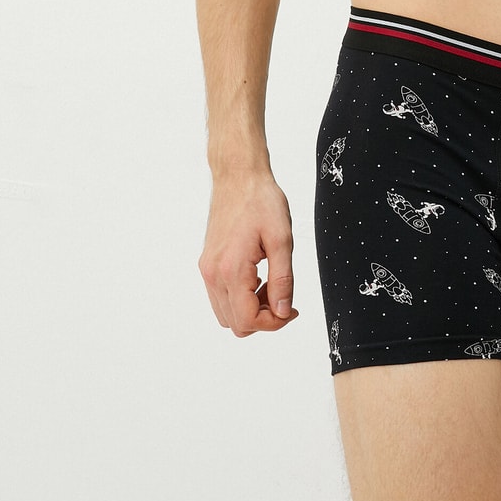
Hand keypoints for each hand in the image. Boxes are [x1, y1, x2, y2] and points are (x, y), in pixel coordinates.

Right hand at [198, 170, 298, 335]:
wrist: (238, 177)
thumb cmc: (261, 201)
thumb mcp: (282, 240)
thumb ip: (283, 280)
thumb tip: (283, 312)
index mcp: (231, 270)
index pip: (247, 321)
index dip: (274, 323)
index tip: (292, 309)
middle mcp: (213, 274)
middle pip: (235, 324)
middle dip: (263, 319)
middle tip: (284, 298)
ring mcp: (207, 270)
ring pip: (226, 315)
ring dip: (251, 310)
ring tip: (271, 286)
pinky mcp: (207, 265)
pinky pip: (220, 298)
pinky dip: (240, 299)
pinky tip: (257, 279)